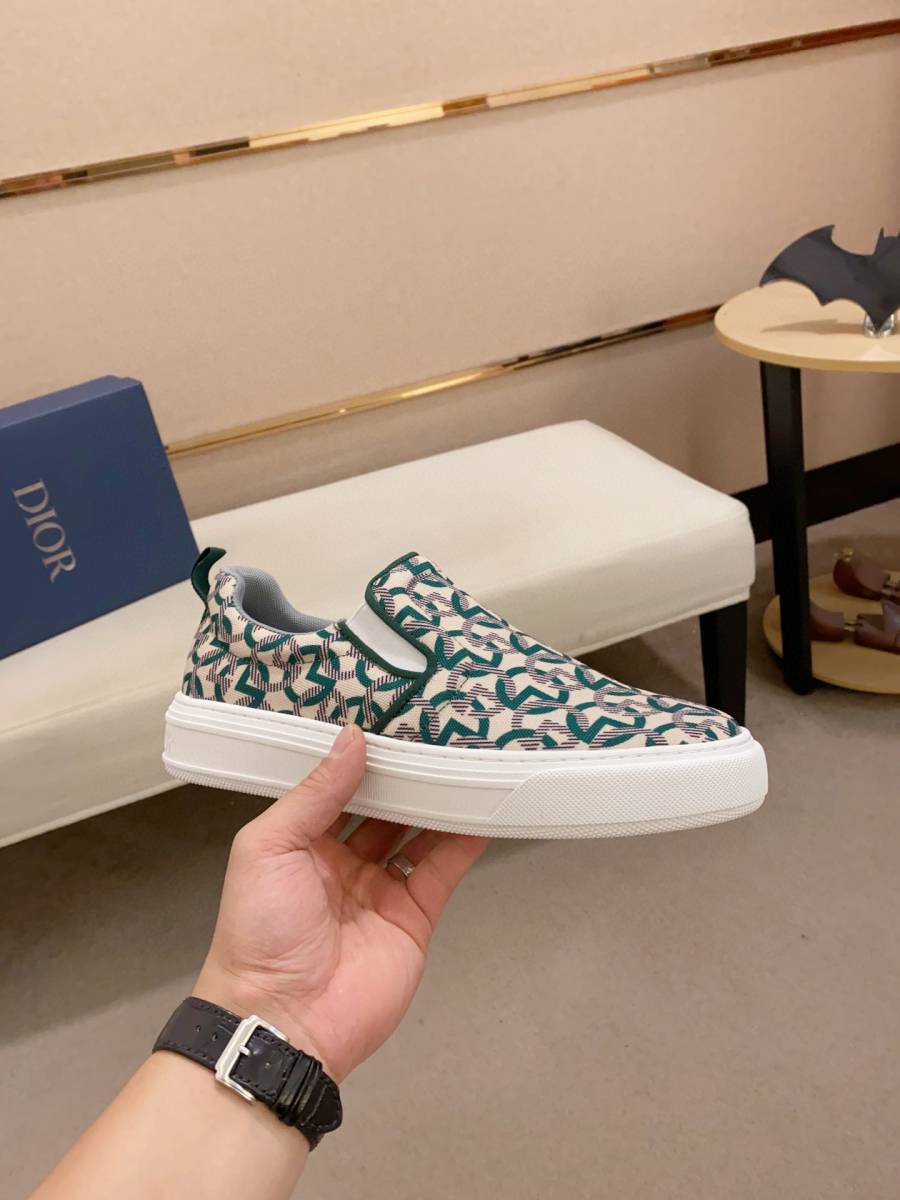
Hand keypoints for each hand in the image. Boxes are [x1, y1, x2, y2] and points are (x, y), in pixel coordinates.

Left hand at [195, 724, 486, 1080]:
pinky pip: (442, 870)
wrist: (283, 1021)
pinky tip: (481, 808)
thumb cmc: (259, 931)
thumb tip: (352, 739)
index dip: (362, 757)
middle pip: (384, 807)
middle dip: (406, 774)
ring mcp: (381, 889)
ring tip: (466, 758)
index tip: (390, 718)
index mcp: (301, 842)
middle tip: (436, 731)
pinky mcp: (414, 916)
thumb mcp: (270, 847)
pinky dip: (463, 840)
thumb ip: (315, 794)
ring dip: (439, 800)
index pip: (338, 787)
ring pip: (418, 832)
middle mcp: (343, 861)